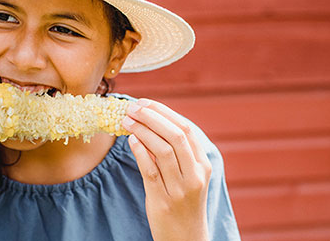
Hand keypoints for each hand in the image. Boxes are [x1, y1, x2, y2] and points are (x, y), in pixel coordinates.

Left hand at [123, 99, 210, 240]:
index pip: (186, 129)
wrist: (186, 239)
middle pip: (176, 136)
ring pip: (163, 150)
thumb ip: (175, 152)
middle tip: (132, 108)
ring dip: (143, 131)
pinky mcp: (163, 201)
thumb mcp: (188, 176)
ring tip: (127, 121)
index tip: (145, 103)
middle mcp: (195, 175)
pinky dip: (140, 152)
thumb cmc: (184, 202)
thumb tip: (150, 123)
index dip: (163, 112)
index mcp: (203, 165)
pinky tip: (131, 141)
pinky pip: (150, 171)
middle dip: (152, 117)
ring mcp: (180, 189)